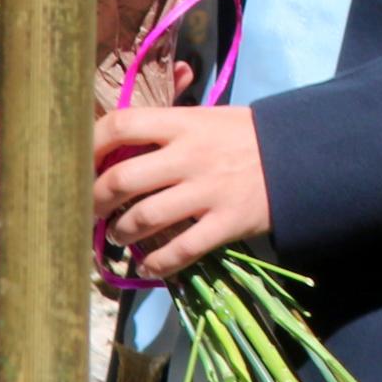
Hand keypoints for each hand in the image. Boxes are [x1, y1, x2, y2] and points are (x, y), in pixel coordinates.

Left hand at [91, 103, 272, 283]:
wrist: (302, 157)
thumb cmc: (244, 137)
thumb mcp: (206, 118)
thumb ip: (163, 126)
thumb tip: (112, 136)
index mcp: (184, 123)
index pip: (121, 124)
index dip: (90, 145)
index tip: (79, 163)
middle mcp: (191, 155)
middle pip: (121, 179)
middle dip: (94, 201)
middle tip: (90, 210)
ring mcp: (208, 191)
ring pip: (142, 219)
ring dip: (120, 233)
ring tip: (121, 235)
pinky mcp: (226, 223)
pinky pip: (178, 251)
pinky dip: (155, 263)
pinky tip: (149, 263)